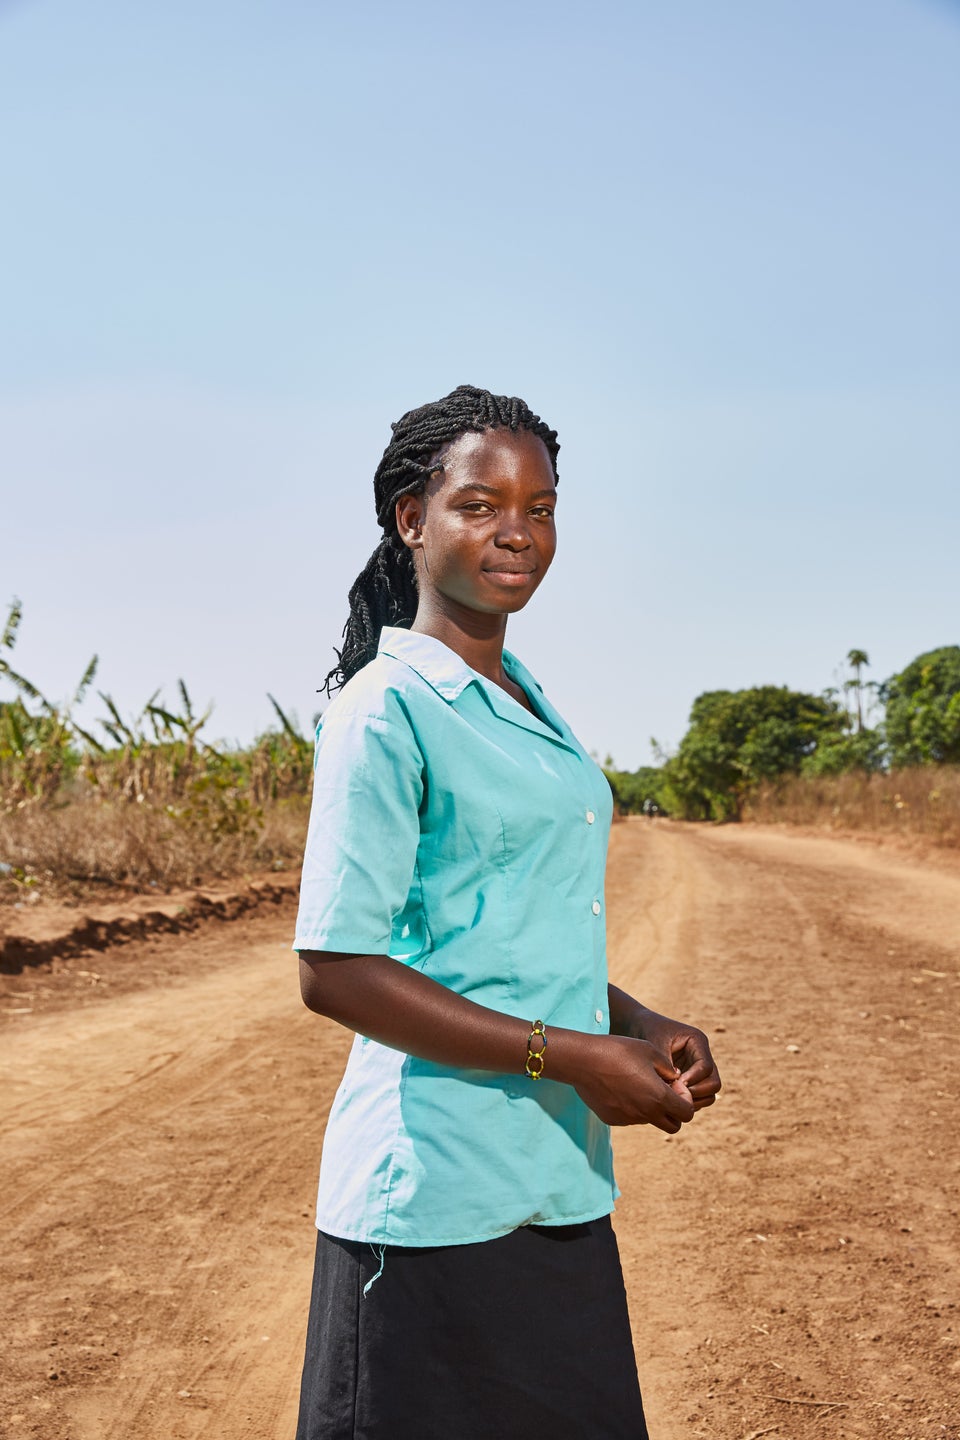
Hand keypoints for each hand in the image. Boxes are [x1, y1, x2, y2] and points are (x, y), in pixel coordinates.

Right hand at [569, 1034, 696, 1133]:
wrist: (582, 1060)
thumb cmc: (618, 1050)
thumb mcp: (650, 1051)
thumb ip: (668, 1068)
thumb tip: (675, 1078)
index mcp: (659, 1097)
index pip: (687, 1113)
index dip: (686, 1099)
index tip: (674, 1083)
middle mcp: (645, 1113)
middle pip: (674, 1126)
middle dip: (675, 1111)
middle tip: (664, 1091)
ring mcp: (628, 1119)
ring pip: (651, 1121)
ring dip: (653, 1108)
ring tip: (639, 1084)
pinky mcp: (613, 1119)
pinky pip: (630, 1118)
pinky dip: (633, 1108)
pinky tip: (621, 1087)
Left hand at [628, 1008, 721, 1111]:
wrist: (639, 1027)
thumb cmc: (648, 1031)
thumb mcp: (655, 1043)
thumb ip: (666, 1064)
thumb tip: (674, 1087)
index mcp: (697, 1041)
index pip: (706, 1067)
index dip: (693, 1079)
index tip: (675, 1082)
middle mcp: (702, 1056)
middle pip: (714, 1083)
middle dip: (696, 1092)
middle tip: (675, 1094)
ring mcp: (699, 1070)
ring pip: (709, 1093)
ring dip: (694, 1100)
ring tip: (672, 1099)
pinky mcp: (692, 1080)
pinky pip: (699, 1098)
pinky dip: (688, 1102)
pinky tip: (670, 1100)